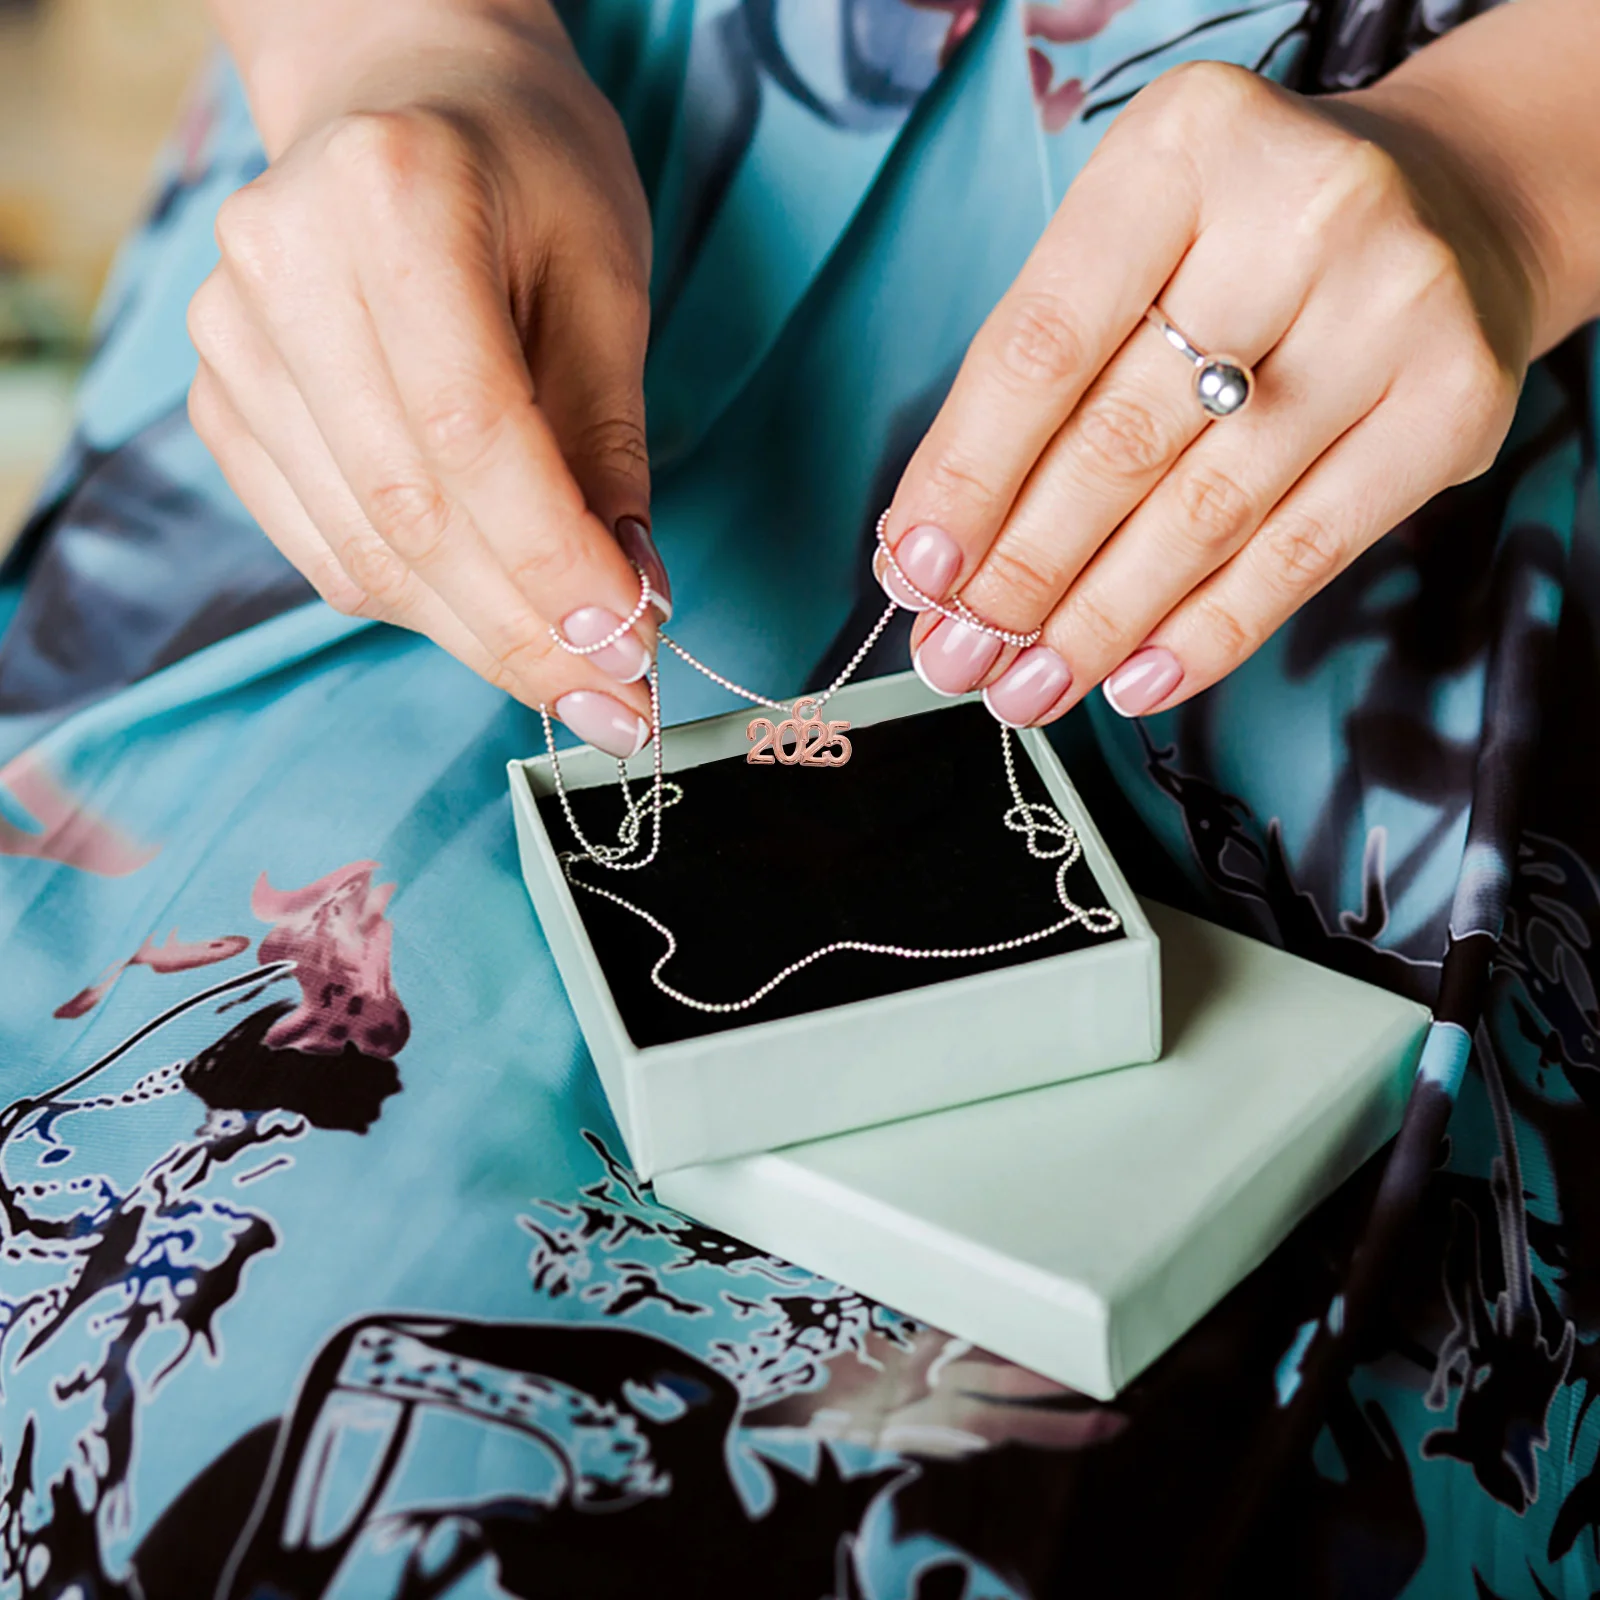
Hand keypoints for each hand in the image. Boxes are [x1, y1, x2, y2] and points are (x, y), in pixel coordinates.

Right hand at [187, 24, 670, 756]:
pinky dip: (421, 607)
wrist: (402, 102)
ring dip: (480, 638)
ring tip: (574, 677)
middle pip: (408, 512)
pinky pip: (326, 551)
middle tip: (618, 704)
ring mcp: (230, 340)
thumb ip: (609, 448)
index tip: (634, 647)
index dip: (553, 563)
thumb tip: (628, 605)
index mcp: (391, 199)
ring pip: (363, 553)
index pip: (471, 432)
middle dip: (526, 633)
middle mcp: (281, 266)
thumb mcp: (606, 284)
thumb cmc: (528, 176)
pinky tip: (494, 618)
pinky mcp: (223, 404)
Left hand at [877, 59, 1538, 724]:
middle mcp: (1302, 216)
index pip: (1041, 349)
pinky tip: (1134, 678)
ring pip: (1205, 514)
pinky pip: (1303, 553)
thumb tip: (928, 551)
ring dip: (1098, 625)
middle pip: (1119, 442)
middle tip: (959, 656)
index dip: (967, 478)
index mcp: (1185, 149)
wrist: (1451, 209)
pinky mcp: (1452, 406)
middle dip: (1022, 574)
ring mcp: (1393, 310)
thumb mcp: (1128, 251)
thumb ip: (1031, 383)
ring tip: (1028, 686)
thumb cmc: (1243, 242)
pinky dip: (1205, 633)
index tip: (915, 572)